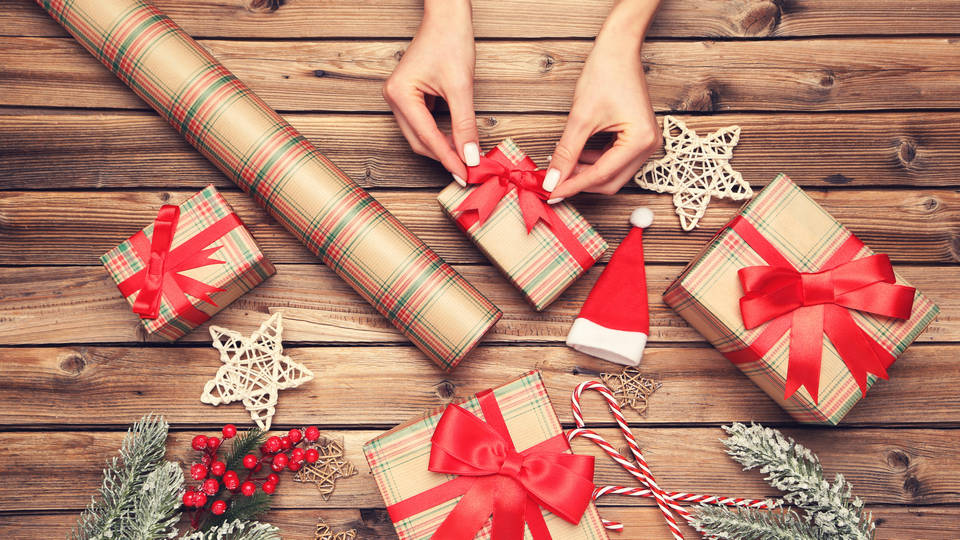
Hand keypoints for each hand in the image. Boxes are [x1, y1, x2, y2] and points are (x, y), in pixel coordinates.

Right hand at [382, 0, 478, 181]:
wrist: (447, 16)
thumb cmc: (451, 40)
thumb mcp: (461, 87)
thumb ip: (464, 124)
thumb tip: (470, 156)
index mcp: (401, 94)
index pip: (427, 137)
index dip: (448, 158)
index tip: (464, 174)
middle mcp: (394, 98)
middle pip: (419, 141)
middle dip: (443, 156)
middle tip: (467, 171)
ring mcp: (399, 98)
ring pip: (420, 135)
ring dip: (441, 148)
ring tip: (464, 159)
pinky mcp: (409, 97)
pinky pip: (422, 124)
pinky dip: (439, 135)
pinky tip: (455, 141)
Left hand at [544, 0, 661, 200]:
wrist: (618, 49)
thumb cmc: (605, 74)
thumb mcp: (581, 118)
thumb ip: (566, 153)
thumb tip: (552, 180)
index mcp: (641, 141)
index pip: (602, 175)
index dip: (574, 185)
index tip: (551, 192)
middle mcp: (650, 146)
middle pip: (610, 181)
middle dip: (581, 182)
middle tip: (553, 182)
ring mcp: (646, 143)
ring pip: (612, 174)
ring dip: (586, 173)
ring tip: (561, 166)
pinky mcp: (638, 138)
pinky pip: (614, 161)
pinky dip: (594, 162)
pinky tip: (575, 155)